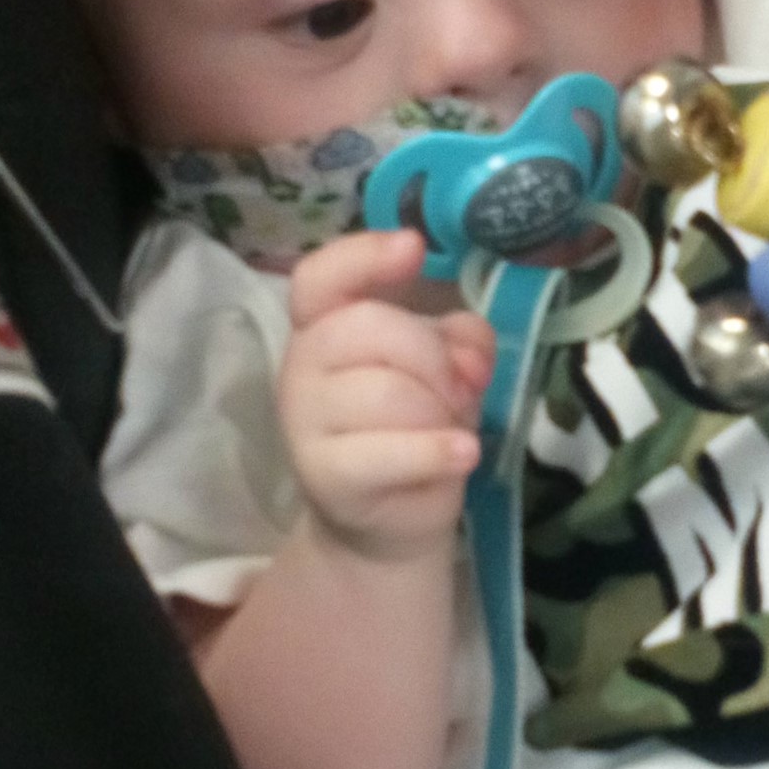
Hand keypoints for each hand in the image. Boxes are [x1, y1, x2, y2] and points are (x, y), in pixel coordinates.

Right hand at [279, 230, 494, 561]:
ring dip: (439, 410)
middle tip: (460, 390)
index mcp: (323, 328)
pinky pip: (391, 450)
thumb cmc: (413, 427)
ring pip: (386, 391)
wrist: (389, 521)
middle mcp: (302, 368)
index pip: (320, 278)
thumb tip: (466, 352)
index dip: (363, 256)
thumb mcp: (444, 370)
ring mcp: (306, 426)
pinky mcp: (327, 477)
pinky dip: (438, 450)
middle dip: (434, 356)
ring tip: (449, 431)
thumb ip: (458, 342)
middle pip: (370, 327)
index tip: (414, 247)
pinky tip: (464, 453)